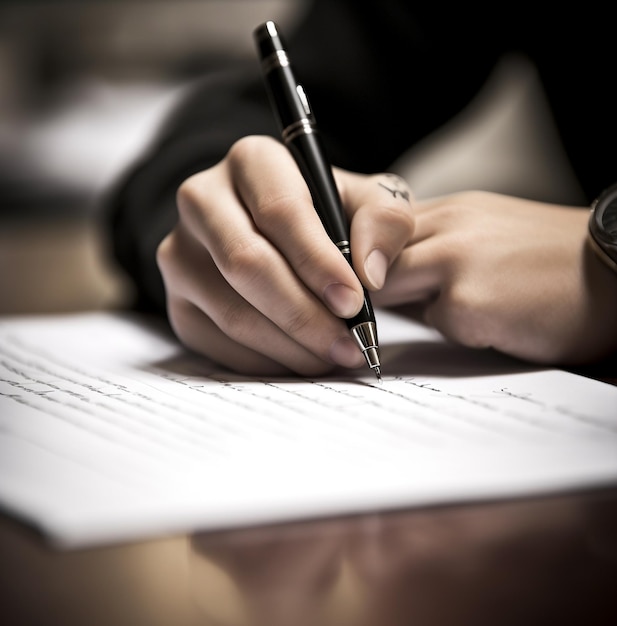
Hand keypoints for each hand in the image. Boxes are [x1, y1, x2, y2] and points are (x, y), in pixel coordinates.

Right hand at [156, 135, 413, 375]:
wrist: (277, 233)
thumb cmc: (328, 216)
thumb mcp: (369, 201)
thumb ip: (385, 221)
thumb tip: (370, 275)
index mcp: (252, 161)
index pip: (280, 211)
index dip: (318, 262)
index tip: (353, 302)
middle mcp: (202, 201)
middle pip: (247, 265)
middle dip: (304, 315)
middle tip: (349, 344)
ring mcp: (180, 254)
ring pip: (232, 312)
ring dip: (290, 346)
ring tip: (333, 355)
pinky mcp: (177, 301)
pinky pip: (218, 343)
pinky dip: (266, 361)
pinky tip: (300, 358)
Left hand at [373, 190, 616, 363]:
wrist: (615, 276)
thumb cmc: (549, 263)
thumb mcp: (486, 237)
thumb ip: (436, 250)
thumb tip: (388, 280)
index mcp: (450, 209)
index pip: (374, 225)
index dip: (358, 257)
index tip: (359, 281)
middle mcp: (449, 224)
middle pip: (368, 253)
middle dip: (368, 286)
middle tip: (379, 310)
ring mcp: (457, 259)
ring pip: (386, 285)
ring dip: (404, 306)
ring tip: (457, 312)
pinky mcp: (469, 300)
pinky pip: (434, 321)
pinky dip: (455, 330)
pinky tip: (495, 322)